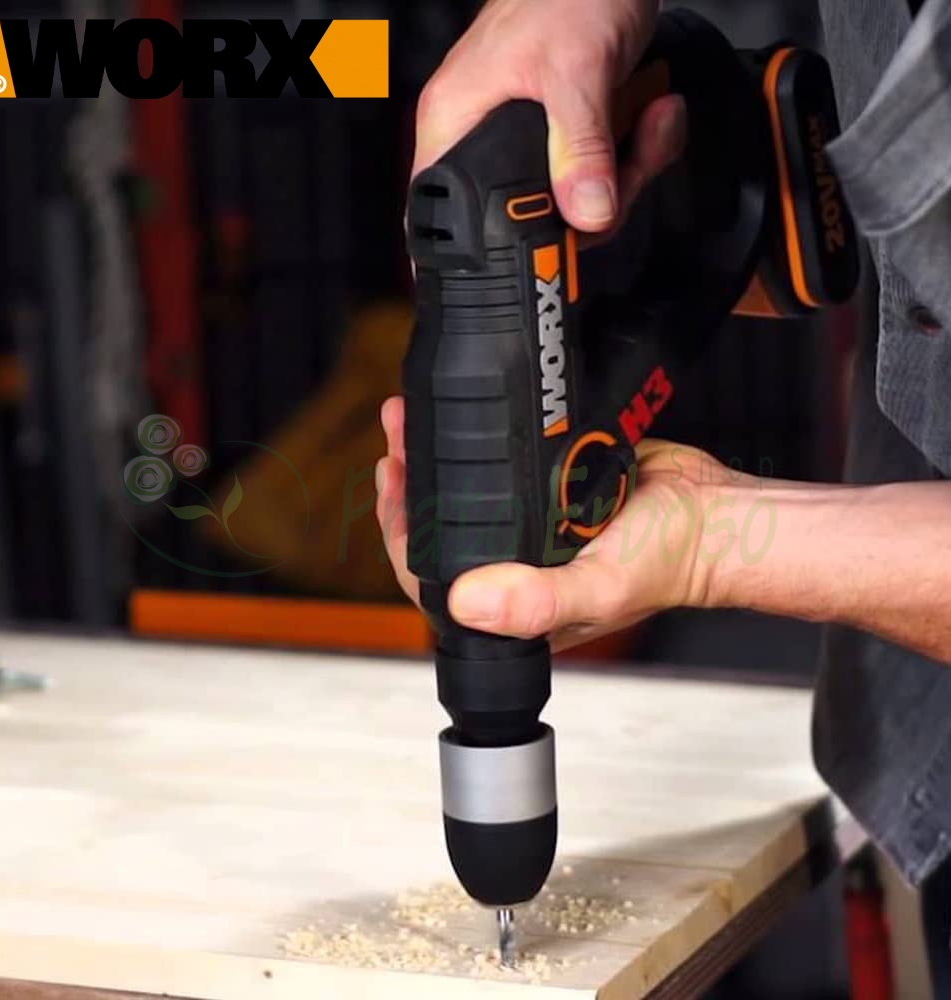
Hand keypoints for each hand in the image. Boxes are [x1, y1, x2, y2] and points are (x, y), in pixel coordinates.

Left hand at [375, 397, 755, 650]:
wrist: (714, 512)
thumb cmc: (668, 560)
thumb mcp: (600, 588)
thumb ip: (537, 601)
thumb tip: (466, 602)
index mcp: (515, 605)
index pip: (437, 581)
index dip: (402, 535)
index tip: (392, 484)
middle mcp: (514, 567)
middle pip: (441, 530)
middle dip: (409, 483)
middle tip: (396, 439)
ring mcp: (528, 525)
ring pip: (464, 494)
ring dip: (433, 457)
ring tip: (410, 418)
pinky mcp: (546, 486)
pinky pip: (497, 467)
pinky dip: (474, 442)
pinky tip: (460, 417)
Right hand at [412, 0, 687, 232]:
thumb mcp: (577, 69)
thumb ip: (581, 146)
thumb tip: (586, 215)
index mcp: (457, 123)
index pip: (444, 216)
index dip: (478, 252)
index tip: (525, 268)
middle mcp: (486, 138)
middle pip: (529, 220)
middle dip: (590, 207)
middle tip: (620, 171)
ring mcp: (532, 140)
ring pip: (575, 202)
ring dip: (629, 173)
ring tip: (648, 122)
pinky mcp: (570, 135)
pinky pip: (602, 173)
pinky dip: (640, 151)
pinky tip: (652, 114)